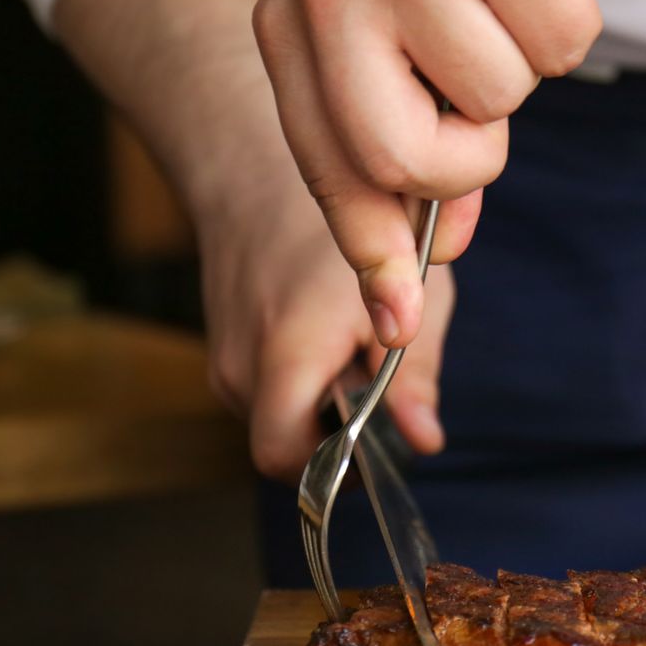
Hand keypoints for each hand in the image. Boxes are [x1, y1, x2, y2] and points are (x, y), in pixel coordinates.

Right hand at [199, 175, 457, 477]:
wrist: (255, 176)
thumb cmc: (339, 231)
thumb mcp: (406, 292)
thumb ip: (414, 375)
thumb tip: (424, 441)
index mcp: (288, 355)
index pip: (285, 458)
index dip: (331, 469)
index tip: (373, 445)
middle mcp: (241, 367)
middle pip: (284, 447)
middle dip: (332, 437)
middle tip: (370, 391)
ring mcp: (223, 361)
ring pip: (275, 423)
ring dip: (317, 409)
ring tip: (347, 354)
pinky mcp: (221, 353)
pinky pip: (264, 396)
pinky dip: (299, 386)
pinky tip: (323, 344)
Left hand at [251, 0, 645, 352]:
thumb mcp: (407, 40)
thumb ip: (406, 143)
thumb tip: (433, 255)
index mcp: (293, 17)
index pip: (327, 168)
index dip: (370, 249)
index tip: (395, 320)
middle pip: (400, 161)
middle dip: (464, 160)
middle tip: (482, 101)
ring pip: (493, 107)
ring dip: (526, 68)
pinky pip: (556, 51)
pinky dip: (572, 21)